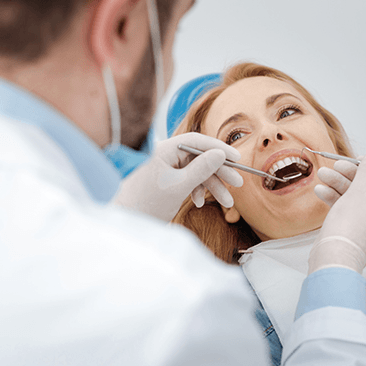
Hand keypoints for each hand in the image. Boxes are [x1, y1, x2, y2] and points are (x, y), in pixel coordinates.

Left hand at [113, 133, 242, 221]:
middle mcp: (165, 155)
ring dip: (212, 186)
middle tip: (238, 183)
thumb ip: (201, 169)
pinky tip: (198, 203)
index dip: (219, 148)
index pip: (197, 141)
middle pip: (200, 157)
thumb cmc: (147, 204)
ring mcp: (166, 168)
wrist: (128, 224)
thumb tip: (220, 154)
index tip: (237, 158)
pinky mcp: (167, 181)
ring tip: (228, 203)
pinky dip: (197, 191)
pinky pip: (188, 181)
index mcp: (164, 150)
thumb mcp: (179, 186)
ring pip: (196, 172)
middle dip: (219, 172)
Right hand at [309, 147, 365, 273]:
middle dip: (351, 175)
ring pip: (361, 200)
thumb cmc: (351, 223)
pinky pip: (355, 212)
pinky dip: (340, 201)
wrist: (335, 256)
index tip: (359, 159)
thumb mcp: (360, 187)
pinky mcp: (362, 235)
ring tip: (323, 175)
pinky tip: (322, 191)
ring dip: (341, 185)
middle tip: (336, 165)